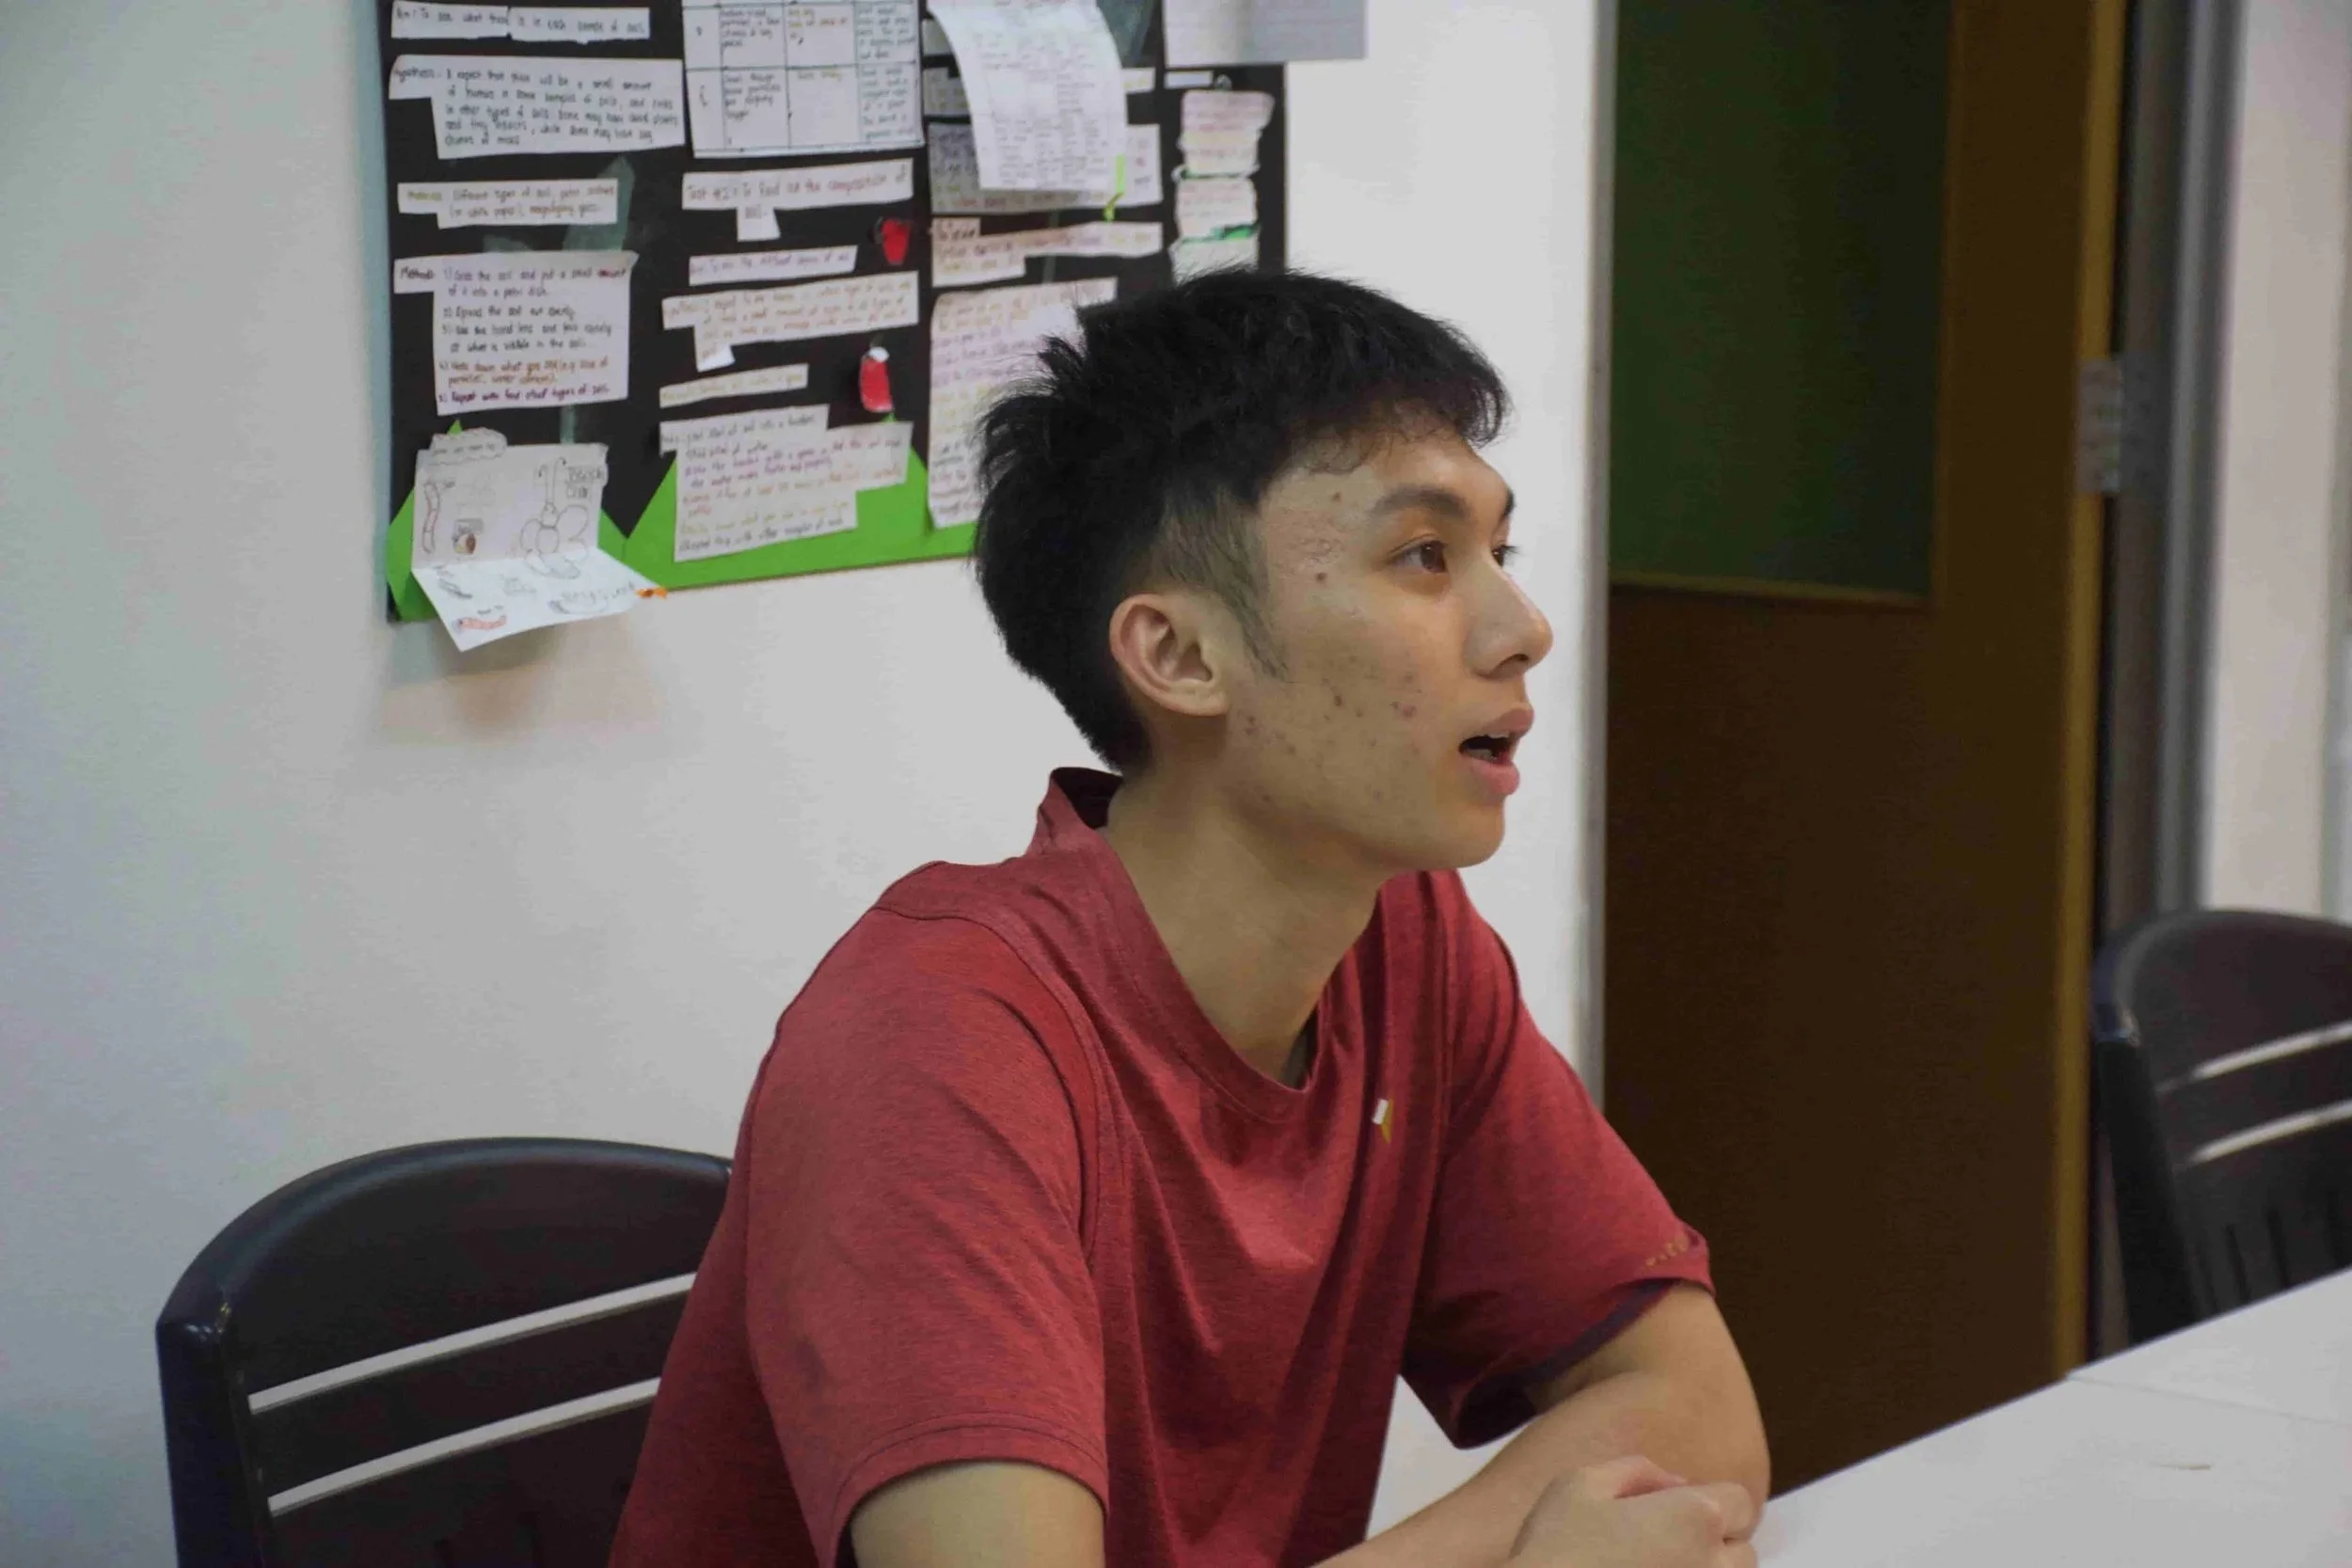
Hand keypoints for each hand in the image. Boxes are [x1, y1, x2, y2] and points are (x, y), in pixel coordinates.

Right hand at [1504, 1456, 1756, 1567]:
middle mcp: (1713, 1564)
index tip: (1678, 1514)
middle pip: (1742, 1553)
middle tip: (1664, 1546)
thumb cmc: (1555, 1548)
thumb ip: (1636, 1469)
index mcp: (1695, 1516)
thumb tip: (1676, 1483)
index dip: (1713, 1504)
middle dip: (1714, 1546)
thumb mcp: (1580, 1483)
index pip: (1741, 1503)